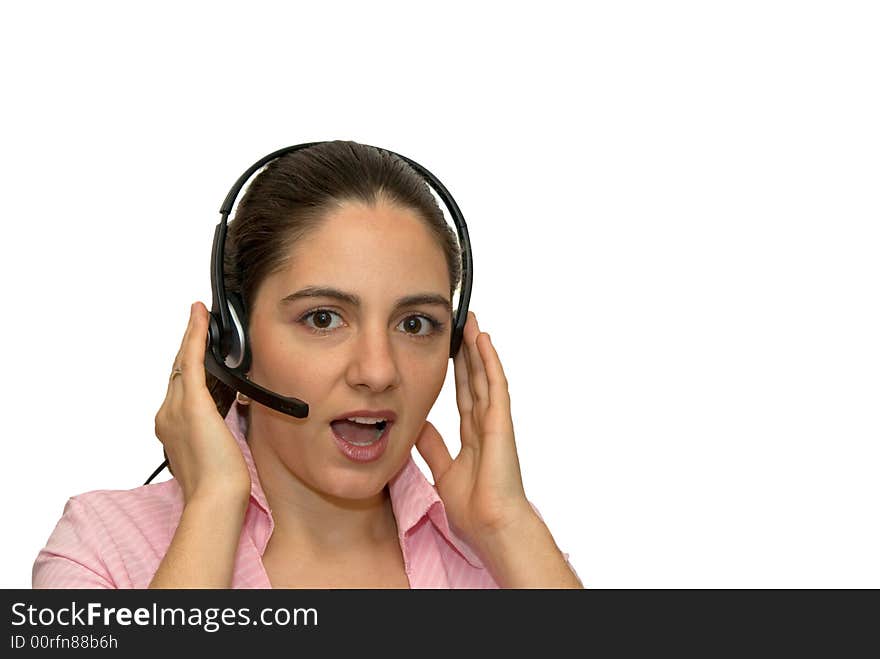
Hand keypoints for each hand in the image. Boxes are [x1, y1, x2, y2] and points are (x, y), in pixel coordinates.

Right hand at [153, 302, 250, 504]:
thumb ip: (213, 428)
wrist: (214, 497)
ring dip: (191, 338)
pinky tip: (200, 317)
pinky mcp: (191, 404)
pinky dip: (195, 336)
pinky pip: (191, 360)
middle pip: (176, 371)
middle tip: (197, 322)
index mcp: (171, 428)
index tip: (191, 350)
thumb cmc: (218, 483)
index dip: (184, 365)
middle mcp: (166, 415)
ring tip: (199, 317)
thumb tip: (228, 412)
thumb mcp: (214, 449)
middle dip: (186, 346)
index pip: (177, 387)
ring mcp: (175, 409)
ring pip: (181, 362)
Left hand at [415, 311, 533, 551]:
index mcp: (474, 437)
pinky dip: (489, 362)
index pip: (464, 396)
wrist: (491, 526)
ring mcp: (495, 422)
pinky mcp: (501, 422)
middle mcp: (486, 425)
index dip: (460, 373)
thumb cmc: (474, 508)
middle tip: (462, 326)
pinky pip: (495, 386)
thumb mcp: (444, 471)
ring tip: (472, 323)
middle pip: (476, 380)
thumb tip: (417, 425)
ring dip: (479, 349)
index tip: (452, 352)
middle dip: (469, 353)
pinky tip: (483, 341)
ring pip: (486, 376)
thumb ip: (433, 448)